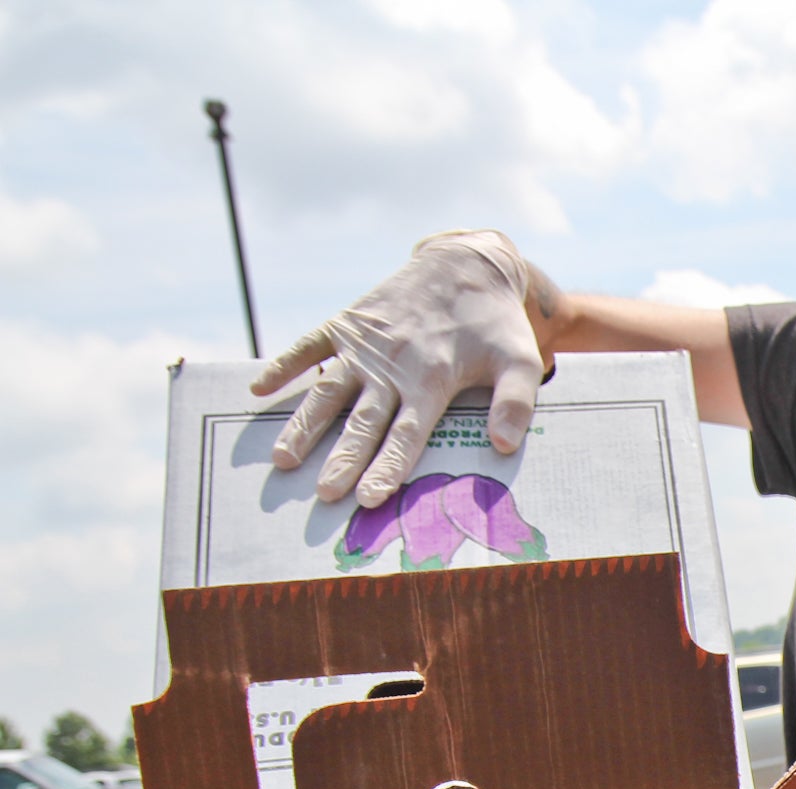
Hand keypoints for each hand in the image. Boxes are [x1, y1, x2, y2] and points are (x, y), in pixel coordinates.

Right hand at [252, 230, 547, 506]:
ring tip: (283, 460)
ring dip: (305, 425)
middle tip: (324, 494)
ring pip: (329, 391)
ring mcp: (365, 346)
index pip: (407, 434)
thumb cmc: (494, 323)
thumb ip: (515, 402)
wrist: (465, 266)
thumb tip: (505, 446)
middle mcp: (392, 366)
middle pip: (363, 422)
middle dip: (343, 459)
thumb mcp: (520, 359)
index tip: (369, 499)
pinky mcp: (347, 324)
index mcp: (431, 379)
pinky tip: (259, 389)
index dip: (387, 467)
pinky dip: (284, 364)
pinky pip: (308, 346)